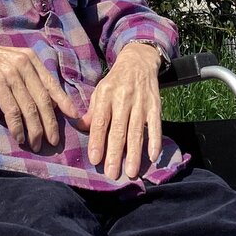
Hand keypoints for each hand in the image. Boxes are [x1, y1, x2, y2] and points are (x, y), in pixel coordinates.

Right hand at [0, 37, 79, 151]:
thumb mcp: (13, 62)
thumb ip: (29, 77)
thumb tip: (47, 102)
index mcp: (30, 59)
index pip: (52, 83)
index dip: (65, 102)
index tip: (75, 118)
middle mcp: (23, 65)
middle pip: (43, 99)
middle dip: (50, 123)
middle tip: (54, 141)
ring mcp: (11, 74)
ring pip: (29, 108)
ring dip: (34, 130)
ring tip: (36, 144)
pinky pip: (12, 111)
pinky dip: (17, 127)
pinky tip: (19, 137)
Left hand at [76, 42, 162, 180]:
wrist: (138, 61)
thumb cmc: (115, 81)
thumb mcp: (100, 91)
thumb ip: (92, 112)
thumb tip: (79, 128)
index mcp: (106, 94)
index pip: (101, 121)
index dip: (97, 140)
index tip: (94, 159)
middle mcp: (123, 98)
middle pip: (119, 129)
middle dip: (115, 153)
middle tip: (112, 174)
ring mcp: (140, 102)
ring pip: (136, 131)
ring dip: (134, 153)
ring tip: (131, 172)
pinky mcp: (155, 105)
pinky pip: (155, 125)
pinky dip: (155, 141)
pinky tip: (152, 157)